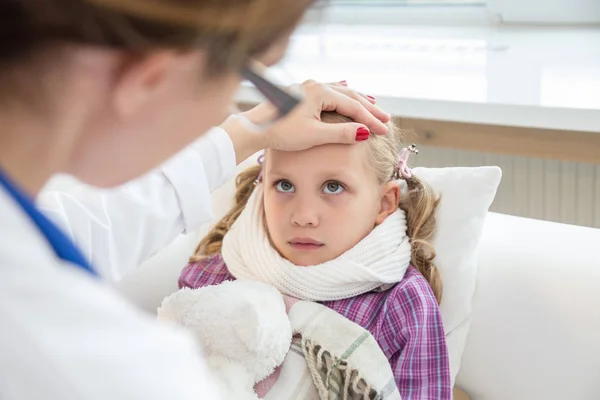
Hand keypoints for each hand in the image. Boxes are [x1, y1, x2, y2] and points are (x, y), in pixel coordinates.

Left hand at [244, 80, 389, 150]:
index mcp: (320, 92)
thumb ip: (341, 133)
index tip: (384, 130)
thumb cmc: (281, 132)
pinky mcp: (301, 94)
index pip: (353, 106)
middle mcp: (315, 85)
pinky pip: (329, 92)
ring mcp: (308, 88)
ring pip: (340, 92)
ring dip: (358, 101)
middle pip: (350, 95)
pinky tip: (347, 90)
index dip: (370, 120)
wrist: (254, 129)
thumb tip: (364, 132)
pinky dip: (342, 96)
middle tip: (386, 120)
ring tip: (374, 106)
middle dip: (369, 109)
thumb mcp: (314, 135)